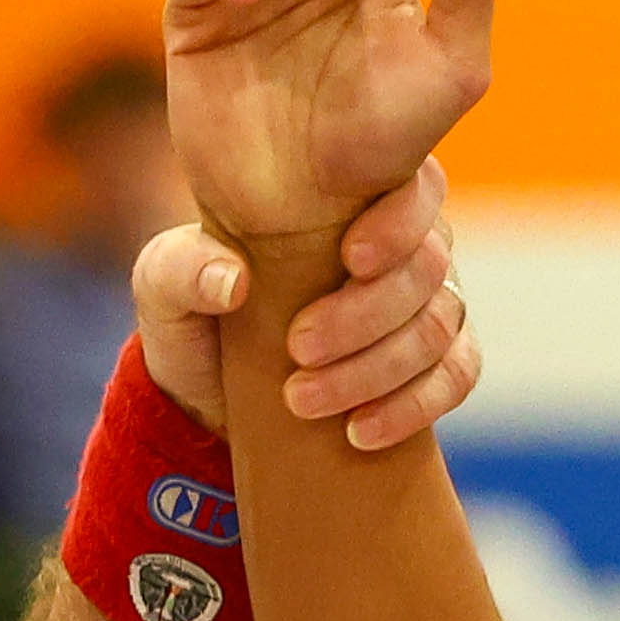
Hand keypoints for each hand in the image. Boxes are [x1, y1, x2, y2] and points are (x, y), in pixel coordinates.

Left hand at [133, 159, 479, 446]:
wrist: (215, 396)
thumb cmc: (195, 318)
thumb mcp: (162, 287)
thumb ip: (181, 269)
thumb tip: (234, 280)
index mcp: (350, 199)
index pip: (416, 188)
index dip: (398, 224)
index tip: (349, 260)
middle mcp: (403, 246)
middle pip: (428, 270)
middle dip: (365, 317)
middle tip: (298, 350)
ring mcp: (427, 305)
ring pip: (439, 329)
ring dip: (377, 370)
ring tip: (306, 400)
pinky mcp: (436, 364)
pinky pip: (457, 378)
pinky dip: (415, 407)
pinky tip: (361, 432)